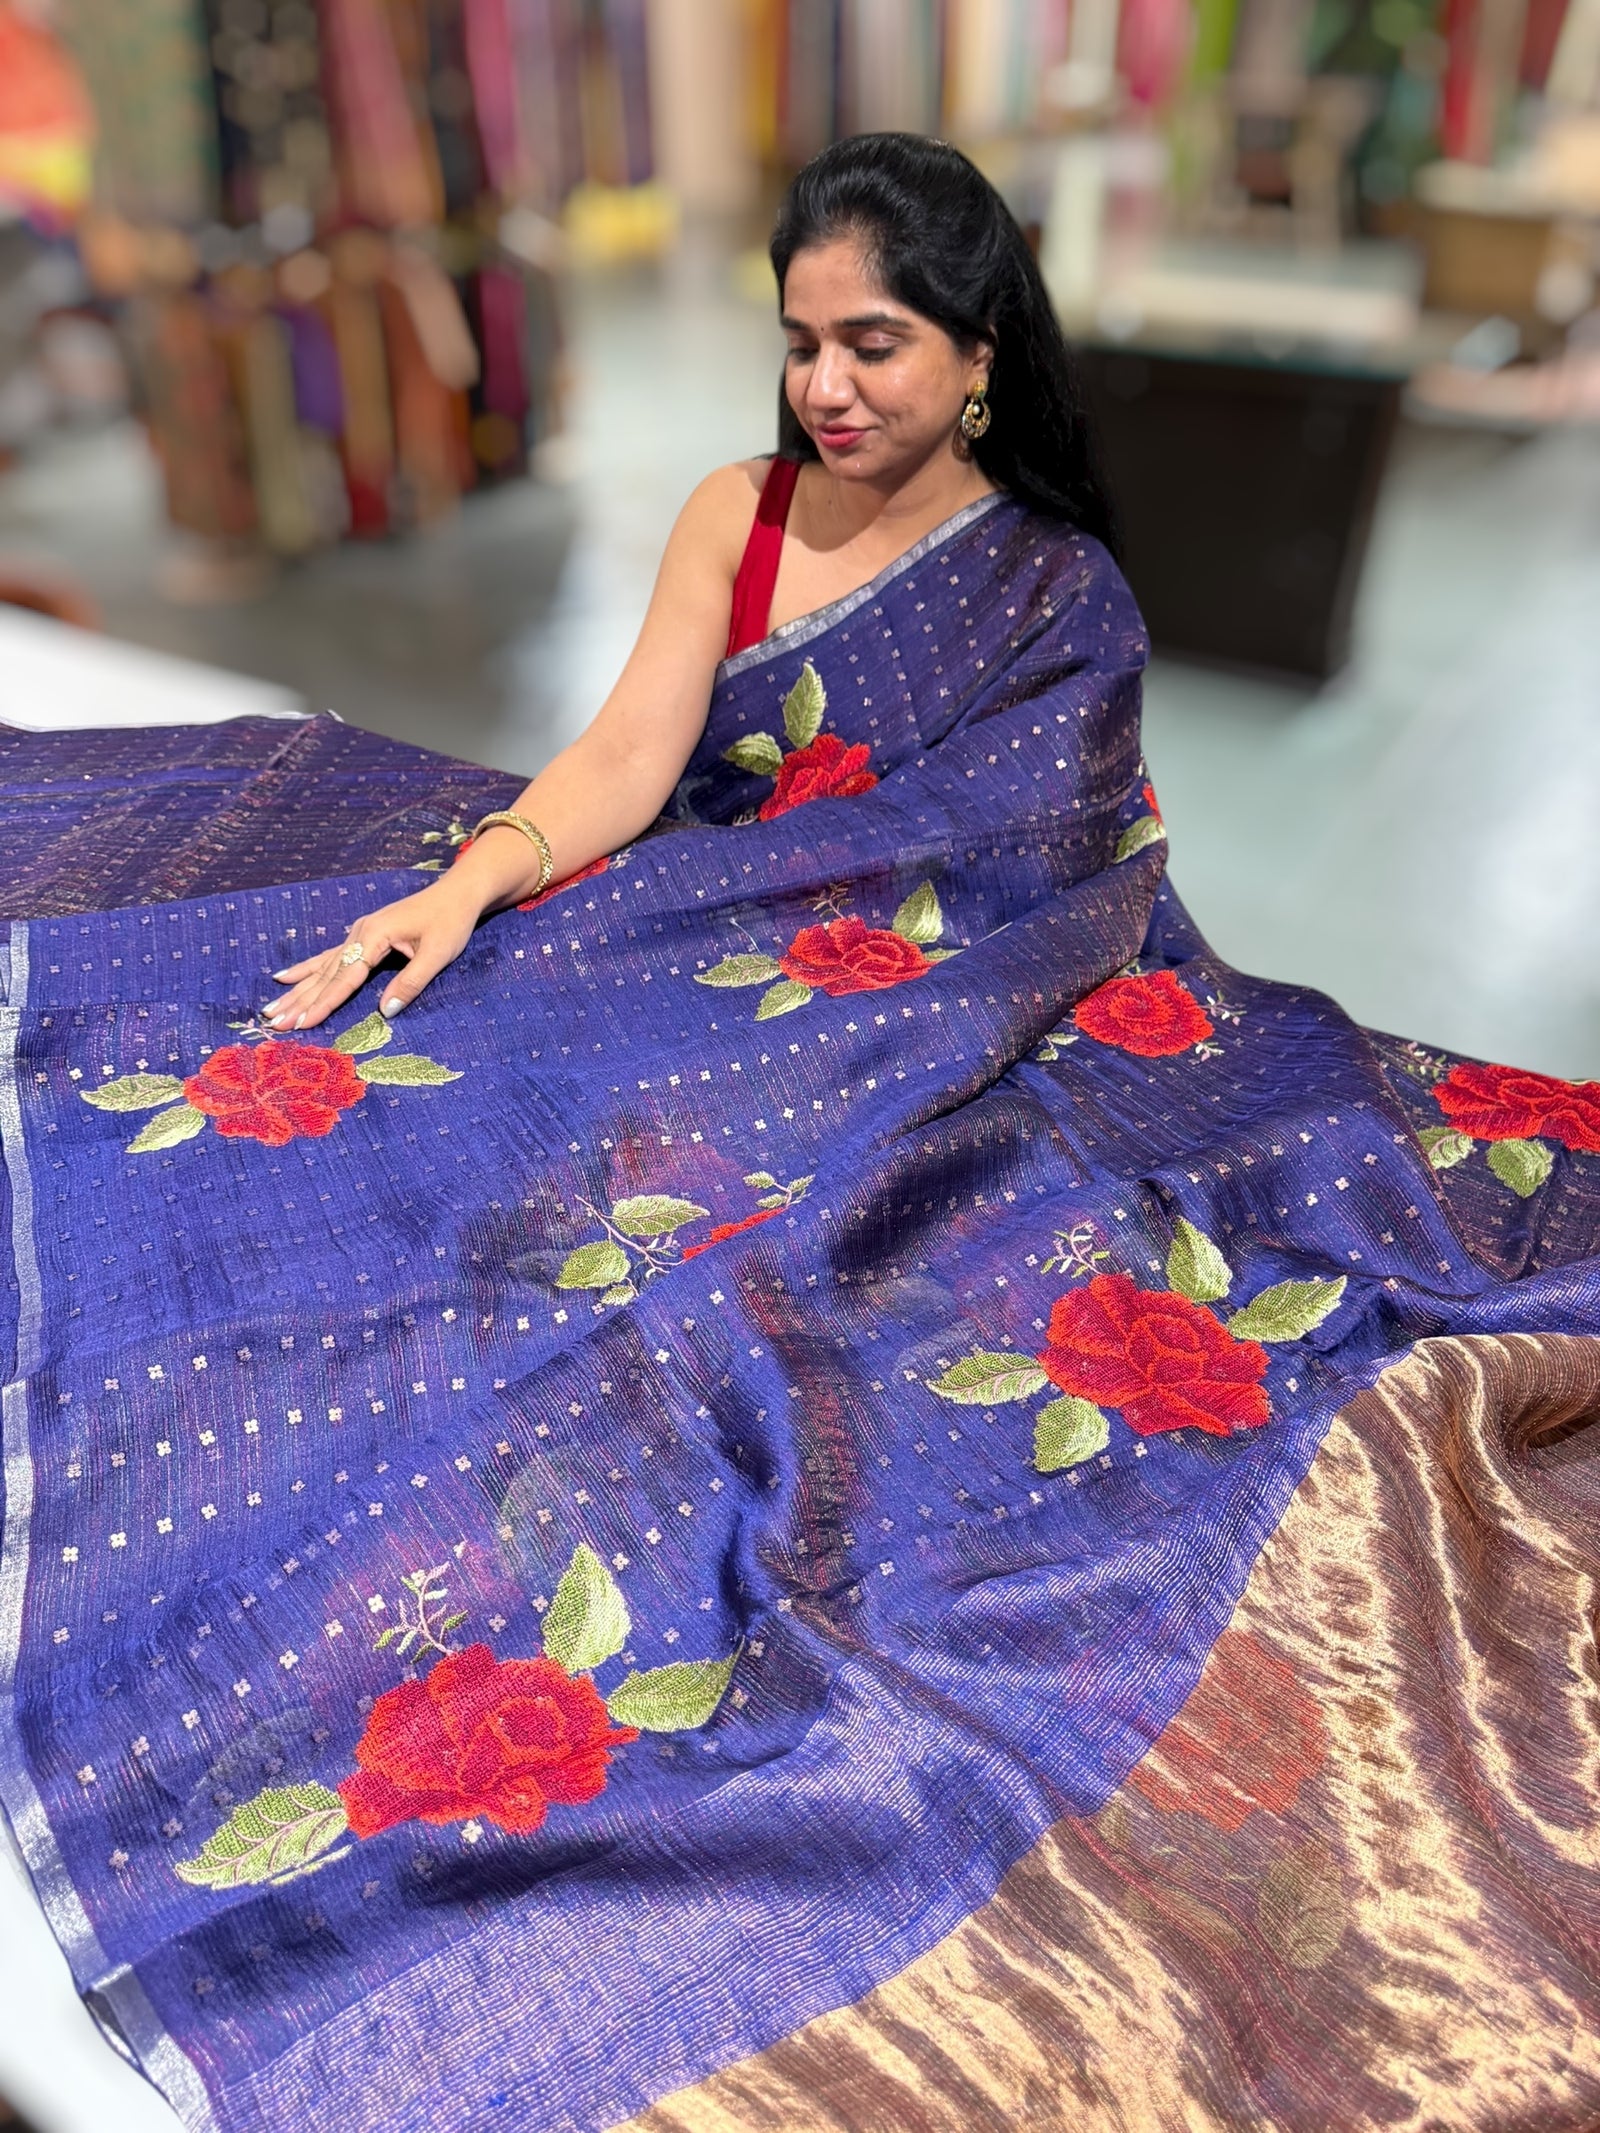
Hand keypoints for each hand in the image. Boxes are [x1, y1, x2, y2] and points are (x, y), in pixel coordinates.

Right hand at [264, 880, 479, 1032]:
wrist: (455, 894)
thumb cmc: (449, 923)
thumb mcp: (436, 955)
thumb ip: (410, 983)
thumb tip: (384, 1013)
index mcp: (374, 936)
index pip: (345, 979)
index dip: (323, 1004)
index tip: (301, 1024)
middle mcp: (358, 933)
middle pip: (325, 974)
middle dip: (299, 1001)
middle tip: (272, 1023)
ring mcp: (357, 933)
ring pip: (321, 967)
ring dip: (296, 990)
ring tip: (270, 1008)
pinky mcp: (362, 936)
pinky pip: (328, 957)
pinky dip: (306, 969)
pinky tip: (284, 977)